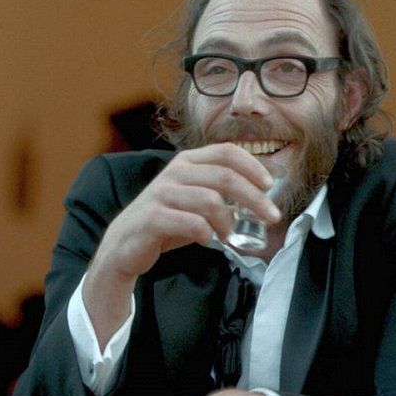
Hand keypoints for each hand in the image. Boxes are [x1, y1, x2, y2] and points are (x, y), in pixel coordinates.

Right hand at [84, 144, 278, 346]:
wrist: (125, 243)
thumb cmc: (166, 221)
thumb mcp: (193, 198)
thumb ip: (220, 192)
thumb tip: (261, 198)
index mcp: (186, 162)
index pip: (226, 152)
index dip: (252, 166)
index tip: (269, 186)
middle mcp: (174, 173)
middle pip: (225, 176)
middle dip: (254, 198)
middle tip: (270, 216)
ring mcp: (161, 194)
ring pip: (211, 201)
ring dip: (228, 222)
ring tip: (228, 235)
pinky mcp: (152, 218)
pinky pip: (192, 224)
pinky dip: (207, 234)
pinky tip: (207, 240)